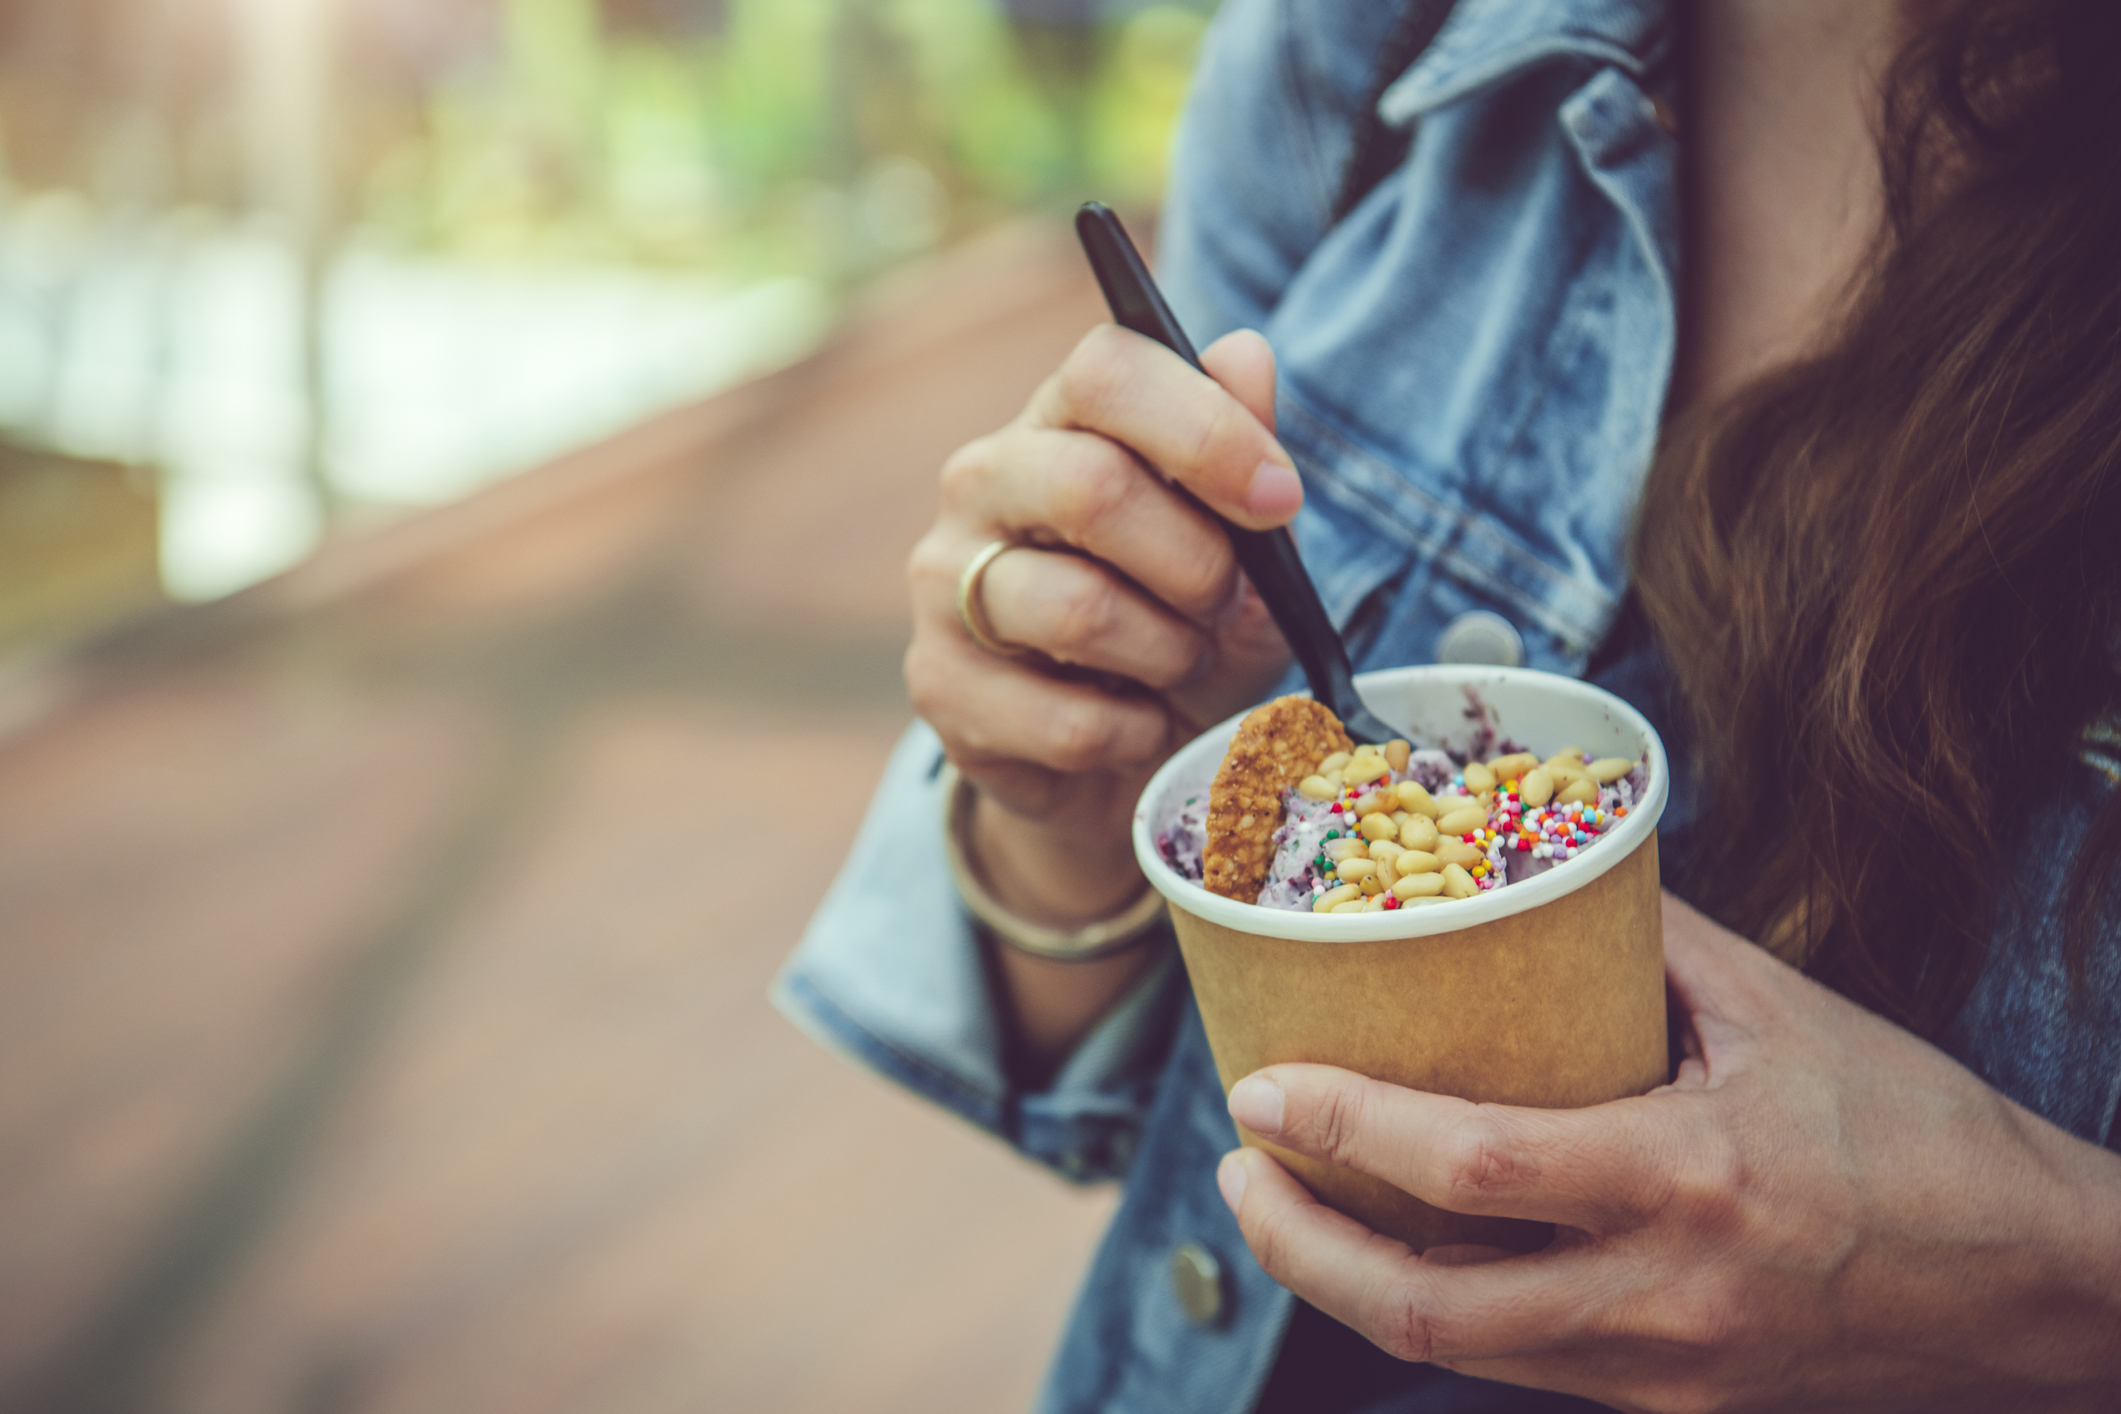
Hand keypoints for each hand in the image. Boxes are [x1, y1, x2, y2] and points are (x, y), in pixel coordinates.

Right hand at [905, 324, 1295, 926]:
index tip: (1279, 499)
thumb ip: (1242, 453)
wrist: (1123, 758)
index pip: (1106, 370)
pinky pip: (1066, 720)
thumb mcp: (1242, 544)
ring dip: (1169, 656)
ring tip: (1181, 667)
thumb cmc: (1183, 623)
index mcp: (1060, 419)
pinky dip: (1135, 735)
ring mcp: (943, 582)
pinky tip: (1136, 727)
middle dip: (1195, 564)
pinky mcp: (937, 684)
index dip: (1205, 430)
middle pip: (1089, 486)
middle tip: (1226, 607)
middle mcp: (983, 482)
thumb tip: (1246, 354)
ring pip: (1078, 609)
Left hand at [1215, 893, 2120, 1412]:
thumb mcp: (1784, 1014)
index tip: (1256, 1092)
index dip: (1340, 1132)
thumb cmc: (1920, 1137)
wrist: (2037, 1291)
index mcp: (1687, 1181)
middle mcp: (1663, 1300)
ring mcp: (1666, 1376)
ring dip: (1346, 1286)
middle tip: (1236, 1172)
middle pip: (1421, 1308)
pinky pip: (1520, 1369)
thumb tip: (1535, 875)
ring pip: (1455, 1355)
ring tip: (1288, 1209)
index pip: (1467, 1171)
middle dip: (1297, 1246)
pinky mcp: (1675, 1411)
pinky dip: (1437, 1314)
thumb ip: (1648, 946)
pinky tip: (1405, 1252)